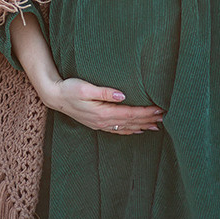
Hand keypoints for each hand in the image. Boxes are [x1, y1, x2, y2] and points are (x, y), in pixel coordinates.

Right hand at [41, 77, 163, 134]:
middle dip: (148, 119)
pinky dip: (130, 131)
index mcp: (103, 112)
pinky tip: (137, 130)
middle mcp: (103, 122)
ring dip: (142, 126)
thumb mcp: (85, 87)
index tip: (160, 108)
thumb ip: (103, 92)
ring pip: (126, 128)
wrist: (54, 96)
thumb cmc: (69, 89)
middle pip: (131, 122)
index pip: (130, 114)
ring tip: (157, 125)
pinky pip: (118, 130)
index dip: (146, 112)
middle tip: (165, 116)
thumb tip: (122, 95)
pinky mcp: (97, 124)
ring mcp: (100, 125)